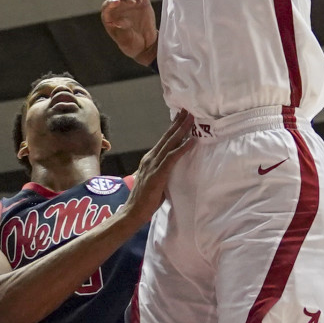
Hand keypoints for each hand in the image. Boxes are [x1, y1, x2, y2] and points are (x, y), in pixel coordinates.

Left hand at [101, 0, 156, 65]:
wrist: (145, 43)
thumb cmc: (132, 43)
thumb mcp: (126, 41)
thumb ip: (122, 30)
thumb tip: (117, 21)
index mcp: (109, 16)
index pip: (106, 4)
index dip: (110, 2)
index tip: (117, 2)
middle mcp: (117, 5)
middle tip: (132, 3)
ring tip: (138, 1)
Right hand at [122, 109, 194, 223]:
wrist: (132, 212)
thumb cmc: (145, 200)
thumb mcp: (156, 181)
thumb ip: (163, 172)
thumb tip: (174, 169)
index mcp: (149, 159)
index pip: (163, 140)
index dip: (173, 127)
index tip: (181, 116)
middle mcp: (150, 158)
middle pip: (167, 137)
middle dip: (178, 123)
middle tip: (188, 110)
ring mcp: (153, 165)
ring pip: (170, 144)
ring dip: (182, 130)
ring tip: (191, 119)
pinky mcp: (158, 174)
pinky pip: (172, 158)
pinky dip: (182, 148)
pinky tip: (191, 141)